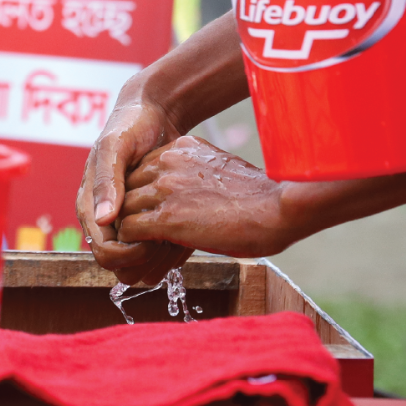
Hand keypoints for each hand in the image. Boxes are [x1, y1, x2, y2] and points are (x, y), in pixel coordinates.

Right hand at [77, 96, 192, 285]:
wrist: (151, 111)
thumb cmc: (131, 124)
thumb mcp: (117, 146)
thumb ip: (107, 180)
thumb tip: (102, 219)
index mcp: (90, 204)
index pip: (103, 252)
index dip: (127, 256)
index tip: (152, 243)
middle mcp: (103, 216)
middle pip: (118, 264)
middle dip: (144, 262)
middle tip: (170, 245)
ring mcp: (121, 217)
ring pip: (135, 261)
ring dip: (157, 259)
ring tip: (179, 241)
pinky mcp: (140, 214)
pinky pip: (149, 246)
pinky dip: (165, 248)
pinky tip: (184, 235)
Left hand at [115, 136, 291, 259]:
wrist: (280, 208)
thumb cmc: (262, 198)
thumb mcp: (222, 173)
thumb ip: (198, 178)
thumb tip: (194, 197)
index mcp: (183, 148)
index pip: (143, 168)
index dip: (144, 194)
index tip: (151, 213)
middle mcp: (169, 161)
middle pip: (129, 186)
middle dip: (132, 211)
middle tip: (139, 236)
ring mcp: (165, 187)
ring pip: (125, 208)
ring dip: (130, 231)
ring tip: (139, 250)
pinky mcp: (167, 217)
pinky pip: (129, 230)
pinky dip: (132, 246)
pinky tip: (145, 257)